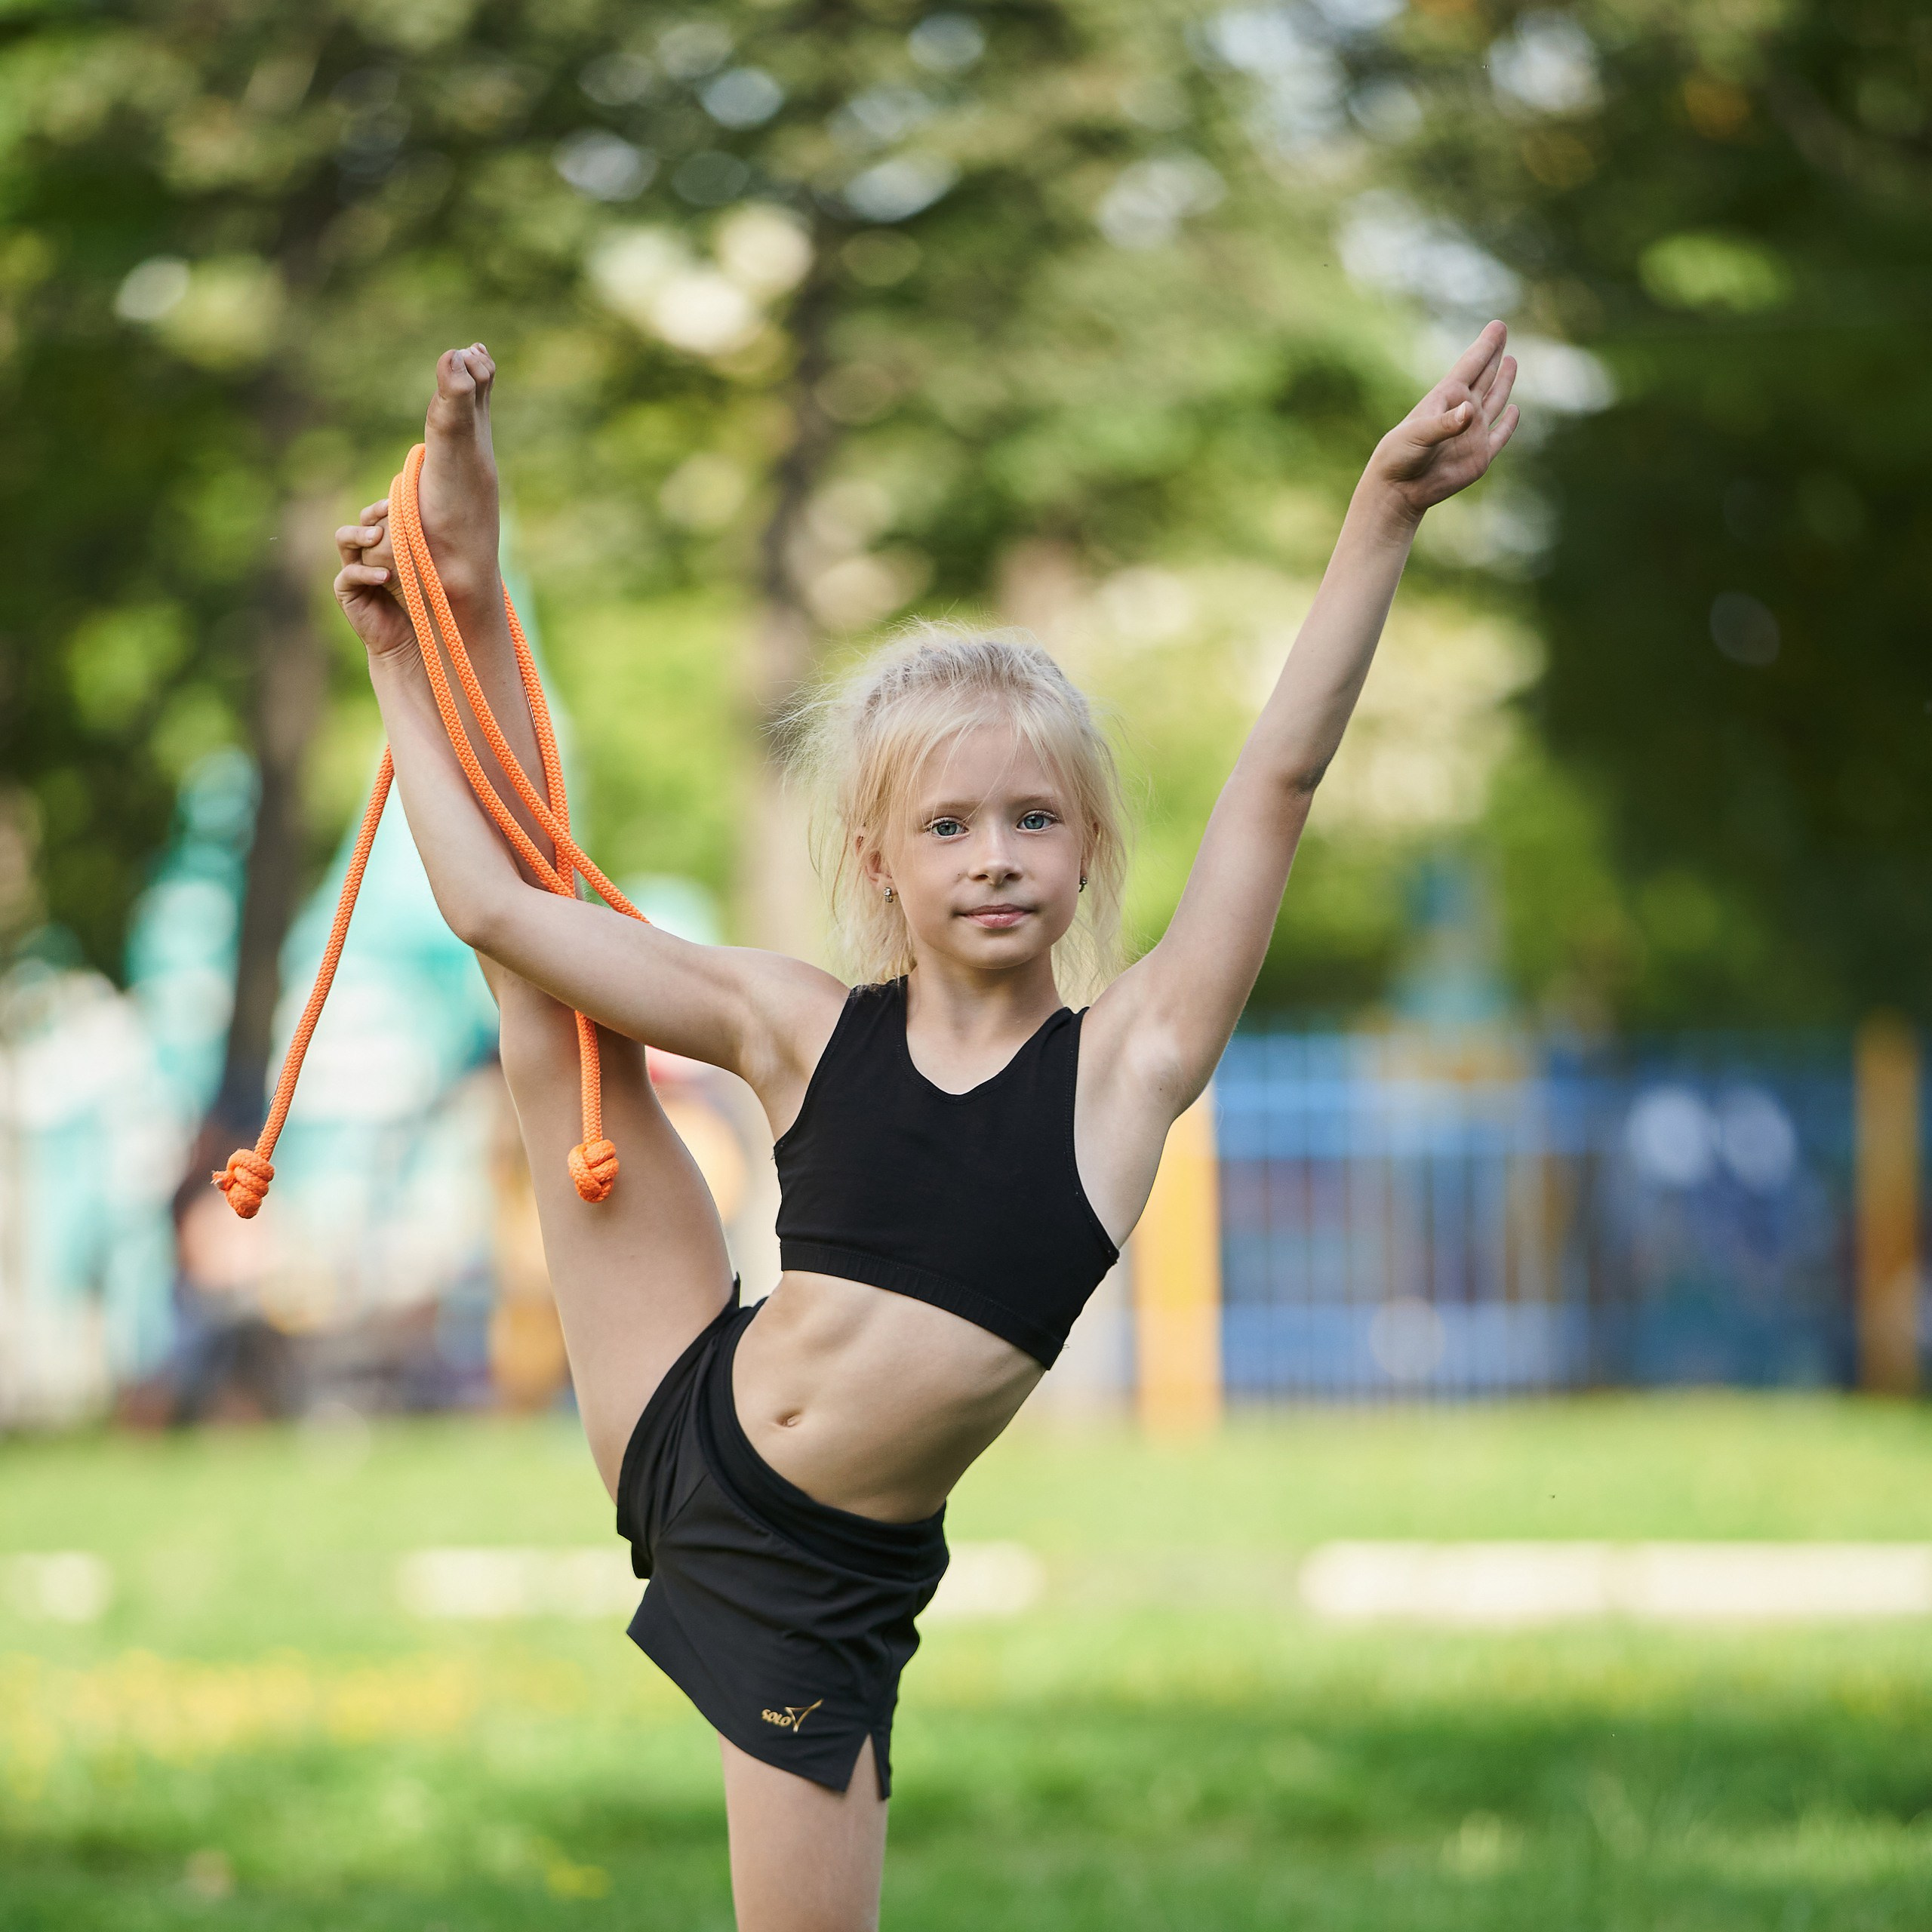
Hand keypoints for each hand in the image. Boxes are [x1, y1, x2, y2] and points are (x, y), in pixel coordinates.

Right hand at [333, 498, 416, 661]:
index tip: (403, 500)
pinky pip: (349, 574)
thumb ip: (428, 552)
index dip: (386, 507)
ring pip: (344, 539)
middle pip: (360, 521)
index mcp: (383, 548)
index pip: (378, 517)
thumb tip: (453, 521)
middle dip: (371, 514)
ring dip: (360, 535)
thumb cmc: (425, 609)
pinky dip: (366, 573)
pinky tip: (385, 576)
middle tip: (387, 510)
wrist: (409, 645)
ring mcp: (353, 571)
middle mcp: (365, 554)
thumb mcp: (429, 575)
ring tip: (378, 537)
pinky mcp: (346, 591)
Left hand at [1370, 321, 1519, 519]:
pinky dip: (1510, 422)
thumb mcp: (1417, 436)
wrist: (1398, 491)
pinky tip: (1515, 409)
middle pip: (1484, 376)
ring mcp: (1473, 433)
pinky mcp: (1480, 456)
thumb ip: (1444, 423)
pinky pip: (1501, 434)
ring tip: (1511, 360)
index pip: (1471, 365)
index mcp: (1446, 399)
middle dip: (1494, 354)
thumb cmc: (1399, 457)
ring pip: (1495, 400)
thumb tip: (1471, 411)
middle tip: (1500, 330)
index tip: (1497, 325)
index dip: (1485, 346)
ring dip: (1504, 381)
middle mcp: (1463, 412)